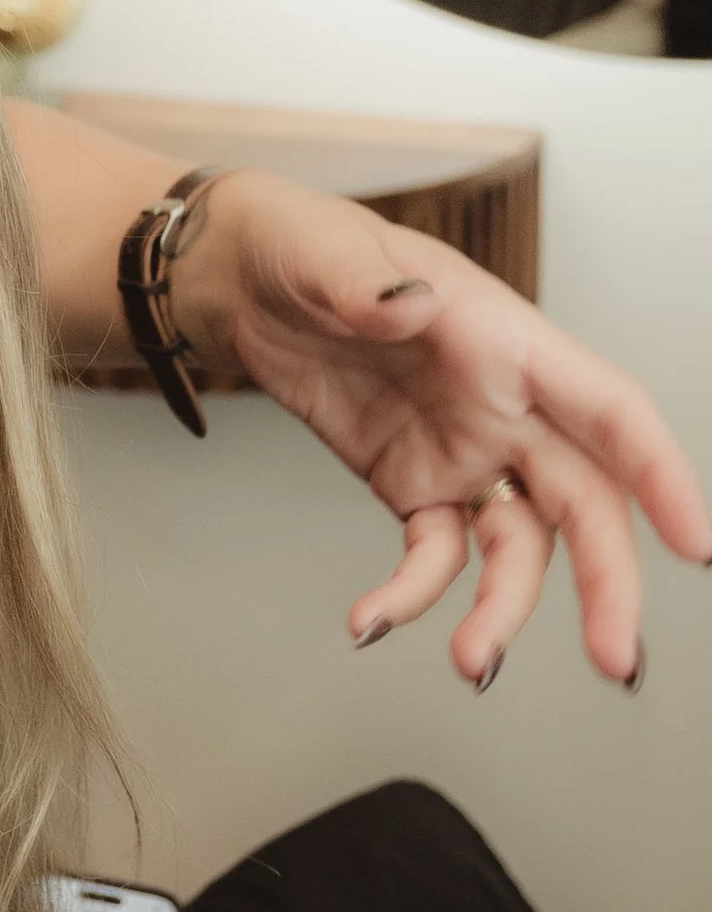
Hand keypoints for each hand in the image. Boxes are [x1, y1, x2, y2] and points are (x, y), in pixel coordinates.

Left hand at [172, 174, 711, 688]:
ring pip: (519, 548)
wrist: (244, 282)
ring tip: (470, 662)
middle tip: (613, 657)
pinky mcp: (413, 486)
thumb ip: (366, 285)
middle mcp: (505, 406)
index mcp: (507, 342)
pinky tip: (371, 621)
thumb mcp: (324, 253)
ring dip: (504, 611)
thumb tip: (404, 304)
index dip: (660, 473)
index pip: (609, 411)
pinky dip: (411, 596)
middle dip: (608, 581)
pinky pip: (434, 556)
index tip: (696, 542)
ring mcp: (465, 452)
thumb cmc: (305, 249)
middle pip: (585, 502)